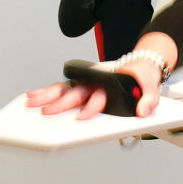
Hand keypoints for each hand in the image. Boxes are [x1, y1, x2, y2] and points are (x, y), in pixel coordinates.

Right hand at [25, 60, 162, 119]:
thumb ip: (149, 100)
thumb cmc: (141, 79)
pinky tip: (33, 97)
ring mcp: (87, 83)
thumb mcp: (151, 87)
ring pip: (64, 89)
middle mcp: (95, 83)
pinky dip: (46, 92)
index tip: (81, 117)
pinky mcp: (81, 84)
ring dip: (47, 96)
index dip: (91, 107)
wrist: (141, 65)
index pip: (98, 97)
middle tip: (46, 112)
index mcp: (110, 84)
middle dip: (60, 103)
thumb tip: (143, 111)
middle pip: (76, 93)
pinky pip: (61, 88)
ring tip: (31, 103)